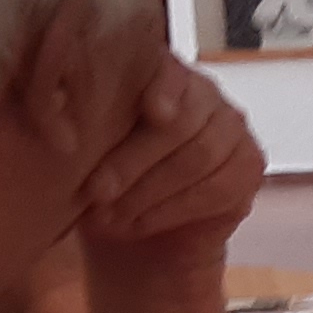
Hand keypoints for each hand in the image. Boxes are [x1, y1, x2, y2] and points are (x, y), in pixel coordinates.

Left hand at [78, 60, 264, 249]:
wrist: (136, 240)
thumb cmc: (105, 184)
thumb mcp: (85, 151)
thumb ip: (87, 124)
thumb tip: (63, 117)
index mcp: (161, 76)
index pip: (171, 72)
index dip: (163, 89)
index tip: (150, 111)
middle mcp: (204, 94)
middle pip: (182, 121)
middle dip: (133, 160)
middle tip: (96, 191)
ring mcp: (233, 130)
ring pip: (199, 156)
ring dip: (149, 190)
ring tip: (110, 215)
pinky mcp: (249, 168)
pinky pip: (216, 188)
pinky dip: (172, 210)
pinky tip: (139, 223)